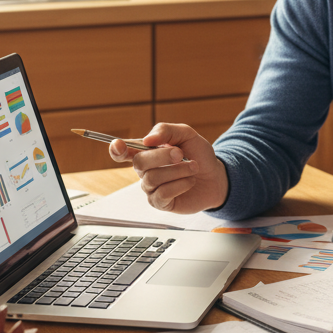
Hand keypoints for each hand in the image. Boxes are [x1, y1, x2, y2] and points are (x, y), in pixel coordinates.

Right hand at [109, 123, 228, 213]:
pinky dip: (180, 185)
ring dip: (178, 170)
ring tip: (193, 168)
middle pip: (139, 162)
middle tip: (182, 154)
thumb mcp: (186, 134)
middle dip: (162, 156)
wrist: (216, 176)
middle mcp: (145, 170)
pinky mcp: (160, 202)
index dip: (116, 149)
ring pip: (152, 178)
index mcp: (147, 151)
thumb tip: (147, 139)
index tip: (117, 145)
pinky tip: (189, 181)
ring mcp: (151, 187)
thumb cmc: (198, 155)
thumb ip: (166, 131)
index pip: (123, 151)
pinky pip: (162, 193)